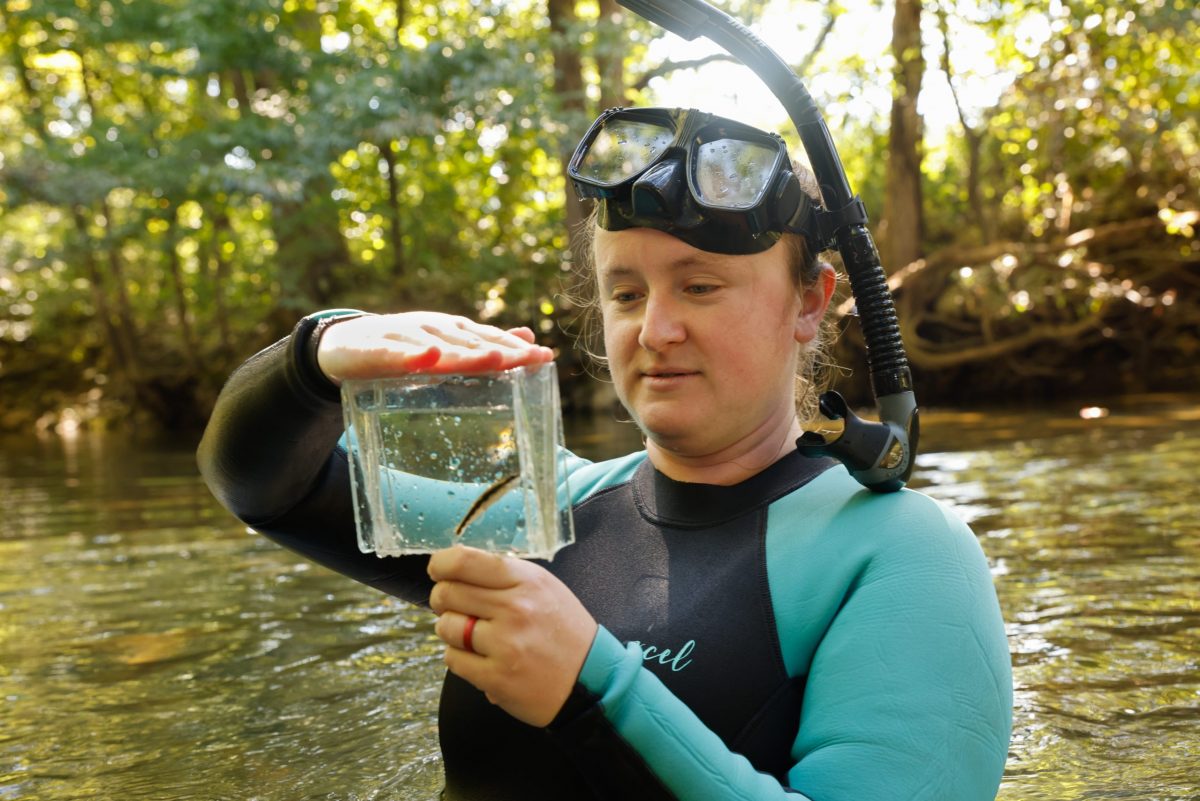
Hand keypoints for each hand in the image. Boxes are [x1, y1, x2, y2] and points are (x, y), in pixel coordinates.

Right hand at [316, 311, 553, 383]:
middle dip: (503, 350)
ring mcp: (405, 336)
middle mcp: (433, 329)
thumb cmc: (401, 348)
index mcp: (451, 331)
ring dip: (467, 351)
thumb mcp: (445, 346)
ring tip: (495, 358)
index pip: (489, 338)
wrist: (343, 345)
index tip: (547, 357)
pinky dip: (413, 354)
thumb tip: (526, 338)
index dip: (517, 347)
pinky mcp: (376, 348)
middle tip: (532, 359)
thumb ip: (483, 343)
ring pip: (440, 345)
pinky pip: (396, 353)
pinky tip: (429, 357)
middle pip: (471, 341)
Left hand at [428, 546, 598, 727]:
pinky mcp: (496, 678)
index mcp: (527, 581)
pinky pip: (453, 660)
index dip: (441, 564)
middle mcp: (515, 609)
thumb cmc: (564, 632)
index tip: (437, 569)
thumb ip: (505, 576)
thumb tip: (457, 567)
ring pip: (446, 627)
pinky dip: (459, 657)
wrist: (591, 680)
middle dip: (443, 599)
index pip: (465, 561)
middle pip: (448, 593)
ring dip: (451, 630)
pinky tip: (479, 657)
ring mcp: (505, 645)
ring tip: (471, 635)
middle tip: (454, 606)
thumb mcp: (545, 588)